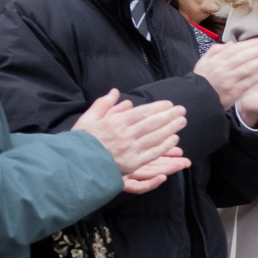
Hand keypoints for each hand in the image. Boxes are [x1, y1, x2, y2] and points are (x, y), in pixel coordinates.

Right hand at [71, 91, 188, 192]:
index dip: (158, 108)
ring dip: (171, 129)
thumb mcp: (88, 119)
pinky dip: (164, 146)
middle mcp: (125, 135)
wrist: (75, 165)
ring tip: (182, 122)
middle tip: (182, 110)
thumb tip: (115, 92)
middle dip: (169, 116)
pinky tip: (174, 140)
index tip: (169, 104)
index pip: (141, 113)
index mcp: (115, 123)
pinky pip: (152, 154)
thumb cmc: (81, 142)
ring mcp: (129, 150)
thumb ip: (103, 104)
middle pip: (152, 123)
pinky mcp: (132, 164)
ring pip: (155, 137)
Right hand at [192, 39, 257, 109]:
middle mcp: (222, 69)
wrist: (198, 100)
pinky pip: (250, 81)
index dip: (251, 44)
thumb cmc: (202, 80)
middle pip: (244, 56)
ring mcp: (229, 80)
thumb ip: (215, 51)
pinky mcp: (234, 92)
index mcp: (216, 60)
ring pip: (249, 67)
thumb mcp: (203, 63)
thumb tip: (230, 44)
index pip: (236, 49)